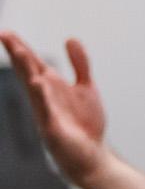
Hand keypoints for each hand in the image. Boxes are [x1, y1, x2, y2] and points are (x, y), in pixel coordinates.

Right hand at [0, 32, 110, 187]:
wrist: (92, 156)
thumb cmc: (84, 123)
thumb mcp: (84, 87)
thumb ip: (79, 64)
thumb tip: (70, 38)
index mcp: (50, 87)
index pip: (33, 64)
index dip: (21, 48)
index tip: (6, 32)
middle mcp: (44, 98)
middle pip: (28, 72)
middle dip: (18, 54)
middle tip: (5, 35)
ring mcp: (46, 113)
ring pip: (34, 89)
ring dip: (27, 71)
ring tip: (22, 52)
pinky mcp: (53, 129)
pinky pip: (46, 110)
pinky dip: (42, 97)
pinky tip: (38, 83)